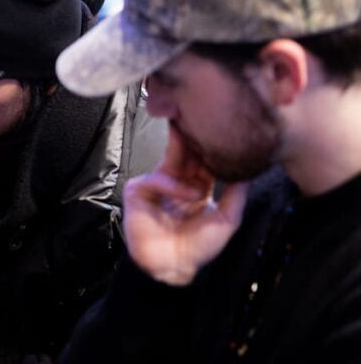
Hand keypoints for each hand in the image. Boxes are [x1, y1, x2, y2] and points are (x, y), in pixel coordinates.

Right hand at [122, 124, 249, 285]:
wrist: (172, 266)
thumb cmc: (199, 247)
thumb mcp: (227, 220)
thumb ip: (237, 195)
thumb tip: (248, 171)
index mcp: (195, 187)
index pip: (202, 162)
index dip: (211, 149)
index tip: (223, 133)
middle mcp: (176, 183)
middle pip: (186, 155)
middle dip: (194, 141)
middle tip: (204, 122)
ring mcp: (156, 185)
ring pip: (170, 160)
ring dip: (186, 158)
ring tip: (201, 172)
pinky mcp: (138, 191)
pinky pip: (155, 179)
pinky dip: (172, 186)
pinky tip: (187, 195)